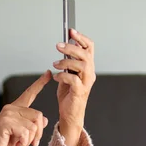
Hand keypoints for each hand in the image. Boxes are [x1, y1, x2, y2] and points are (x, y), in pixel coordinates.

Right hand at [0, 71, 51, 145]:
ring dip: (29, 140)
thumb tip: (45, 120)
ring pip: (33, 126)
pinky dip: (24, 143)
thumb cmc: (3, 143)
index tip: (48, 73)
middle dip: (38, 133)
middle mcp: (11, 108)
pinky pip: (26, 132)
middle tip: (32, 144)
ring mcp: (8, 114)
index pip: (30, 94)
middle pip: (38, 116)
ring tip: (20, 145)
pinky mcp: (6, 122)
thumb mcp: (22, 134)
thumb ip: (32, 126)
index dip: (40, 84)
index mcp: (15, 109)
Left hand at [52, 29, 95, 145]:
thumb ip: (68, 62)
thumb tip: (65, 46)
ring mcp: (86, 83)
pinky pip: (73, 80)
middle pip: (85, 54)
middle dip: (71, 47)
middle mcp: (90, 74)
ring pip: (82, 66)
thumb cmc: (69, 94)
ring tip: (55, 64)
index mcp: (87, 67)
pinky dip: (63, 76)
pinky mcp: (80, 92)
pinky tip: (56, 77)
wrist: (70, 114)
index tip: (71, 31)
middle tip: (57, 46)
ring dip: (66, 62)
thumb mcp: (67, 74)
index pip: (89, 48)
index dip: (81, 38)